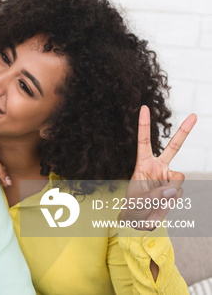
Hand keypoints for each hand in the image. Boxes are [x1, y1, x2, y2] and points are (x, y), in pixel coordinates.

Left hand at [121, 105, 196, 229]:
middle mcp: (159, 167)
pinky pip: (179, 192)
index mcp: (144, 164)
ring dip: (168, 192)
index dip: (145, 125)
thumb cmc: (134, 208)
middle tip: (194, 115)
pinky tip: (162, 205)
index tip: (144, 107)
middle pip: (174, 147)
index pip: (144, 141)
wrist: (140, 221)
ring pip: (178, 179)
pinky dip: (171, 201)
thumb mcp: (138, 202)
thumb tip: (173, 189)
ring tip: (155, 201)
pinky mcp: (176, 188)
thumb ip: (154, 196)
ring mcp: (169, 177)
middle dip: (185, 131)